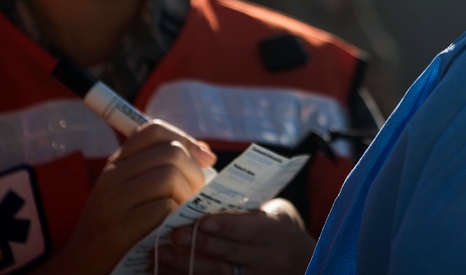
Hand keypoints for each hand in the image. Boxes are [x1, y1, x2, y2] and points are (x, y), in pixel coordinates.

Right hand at [42, 120, 217, 273]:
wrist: (80, 267)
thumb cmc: (117, 230)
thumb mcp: (132, 193)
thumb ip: (161, 170)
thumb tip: (205, 155)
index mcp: (117, 164)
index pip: (154, 131)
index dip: (186, 139)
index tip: (206, 159)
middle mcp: (113, 176)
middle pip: (171, 153)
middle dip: (195, 173)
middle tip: (198, 193)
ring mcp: (113, 201)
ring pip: (169, 177)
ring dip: (187, 196)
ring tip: (183, 212)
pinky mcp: (118, 228)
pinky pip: (163, 208)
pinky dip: (175, 217)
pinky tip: (169, 228)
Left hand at [157, 198, 315, 273]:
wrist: (304, 263)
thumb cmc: (282, 230)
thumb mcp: (275, 212)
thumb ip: (248, 208)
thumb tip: (206, 198)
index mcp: (278, 231)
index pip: (251, 229)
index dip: (226, 226)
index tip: (202, 221)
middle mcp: (270, 259)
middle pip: (230, 255)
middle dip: (199, 245)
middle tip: (173, 235)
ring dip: (186, 266)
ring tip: (161, 255)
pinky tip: (168, 272)